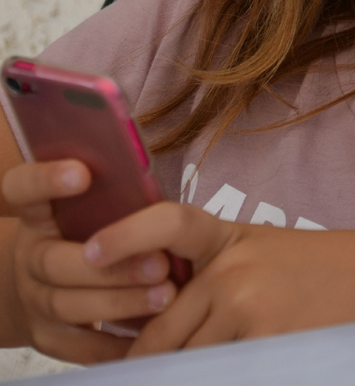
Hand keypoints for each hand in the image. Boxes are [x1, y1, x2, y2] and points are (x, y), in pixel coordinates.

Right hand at [1, 160, 175, 363]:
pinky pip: (80, 347)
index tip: (83, 173)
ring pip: (69, 305)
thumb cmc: (80, 232)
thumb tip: (147, 181)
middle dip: (111, 266)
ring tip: (165, 295)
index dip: (47, 180)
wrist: (37, 285)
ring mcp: (34, 299)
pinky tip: (151, 333)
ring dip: (121, 302)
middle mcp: (30, 256)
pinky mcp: (48, 337)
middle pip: (54, 261)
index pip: (23, 188)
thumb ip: (108, 194)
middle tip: (160, 263)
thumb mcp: (83, 207)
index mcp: (37, 214)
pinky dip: (116, 343)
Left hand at [80, 203, 354, 354]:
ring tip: (217, 358)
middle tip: (137, 371)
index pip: (167, 223)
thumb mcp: (276, 262)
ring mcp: (245, 308)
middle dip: (148, 359)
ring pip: (183, 361)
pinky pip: (217, 376)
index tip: (89, 250)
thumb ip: (225, 282)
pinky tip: (245, 362)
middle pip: (160, 328)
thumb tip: (175, 318)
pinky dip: (216, 377)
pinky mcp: (263, 345)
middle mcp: (232, 269)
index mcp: (236, 238)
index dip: (123, 233)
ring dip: (185, 373)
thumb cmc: (338, 277)